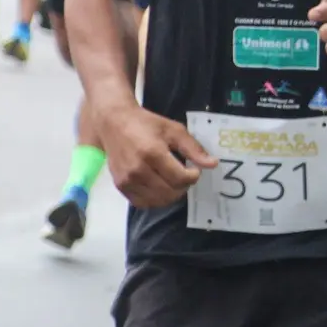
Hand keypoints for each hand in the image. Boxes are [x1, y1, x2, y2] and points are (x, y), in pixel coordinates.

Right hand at [100, 104, 216, 208]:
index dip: (193, 177)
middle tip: (184, 175)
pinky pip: (143, 203)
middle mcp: (138, 170)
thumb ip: (193, 148)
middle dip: (183, 186)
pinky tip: (160, 187)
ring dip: (171, 194)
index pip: (180, 178)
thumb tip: (213, 164)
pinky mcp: (120, 186)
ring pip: (158, 200)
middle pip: (170, 192)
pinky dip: (155, 199)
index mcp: (152, 153)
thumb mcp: (174, 130)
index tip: (194, 170)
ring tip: (173, 181)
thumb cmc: (147, 124)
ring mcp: (127, 180)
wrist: (114, 124)